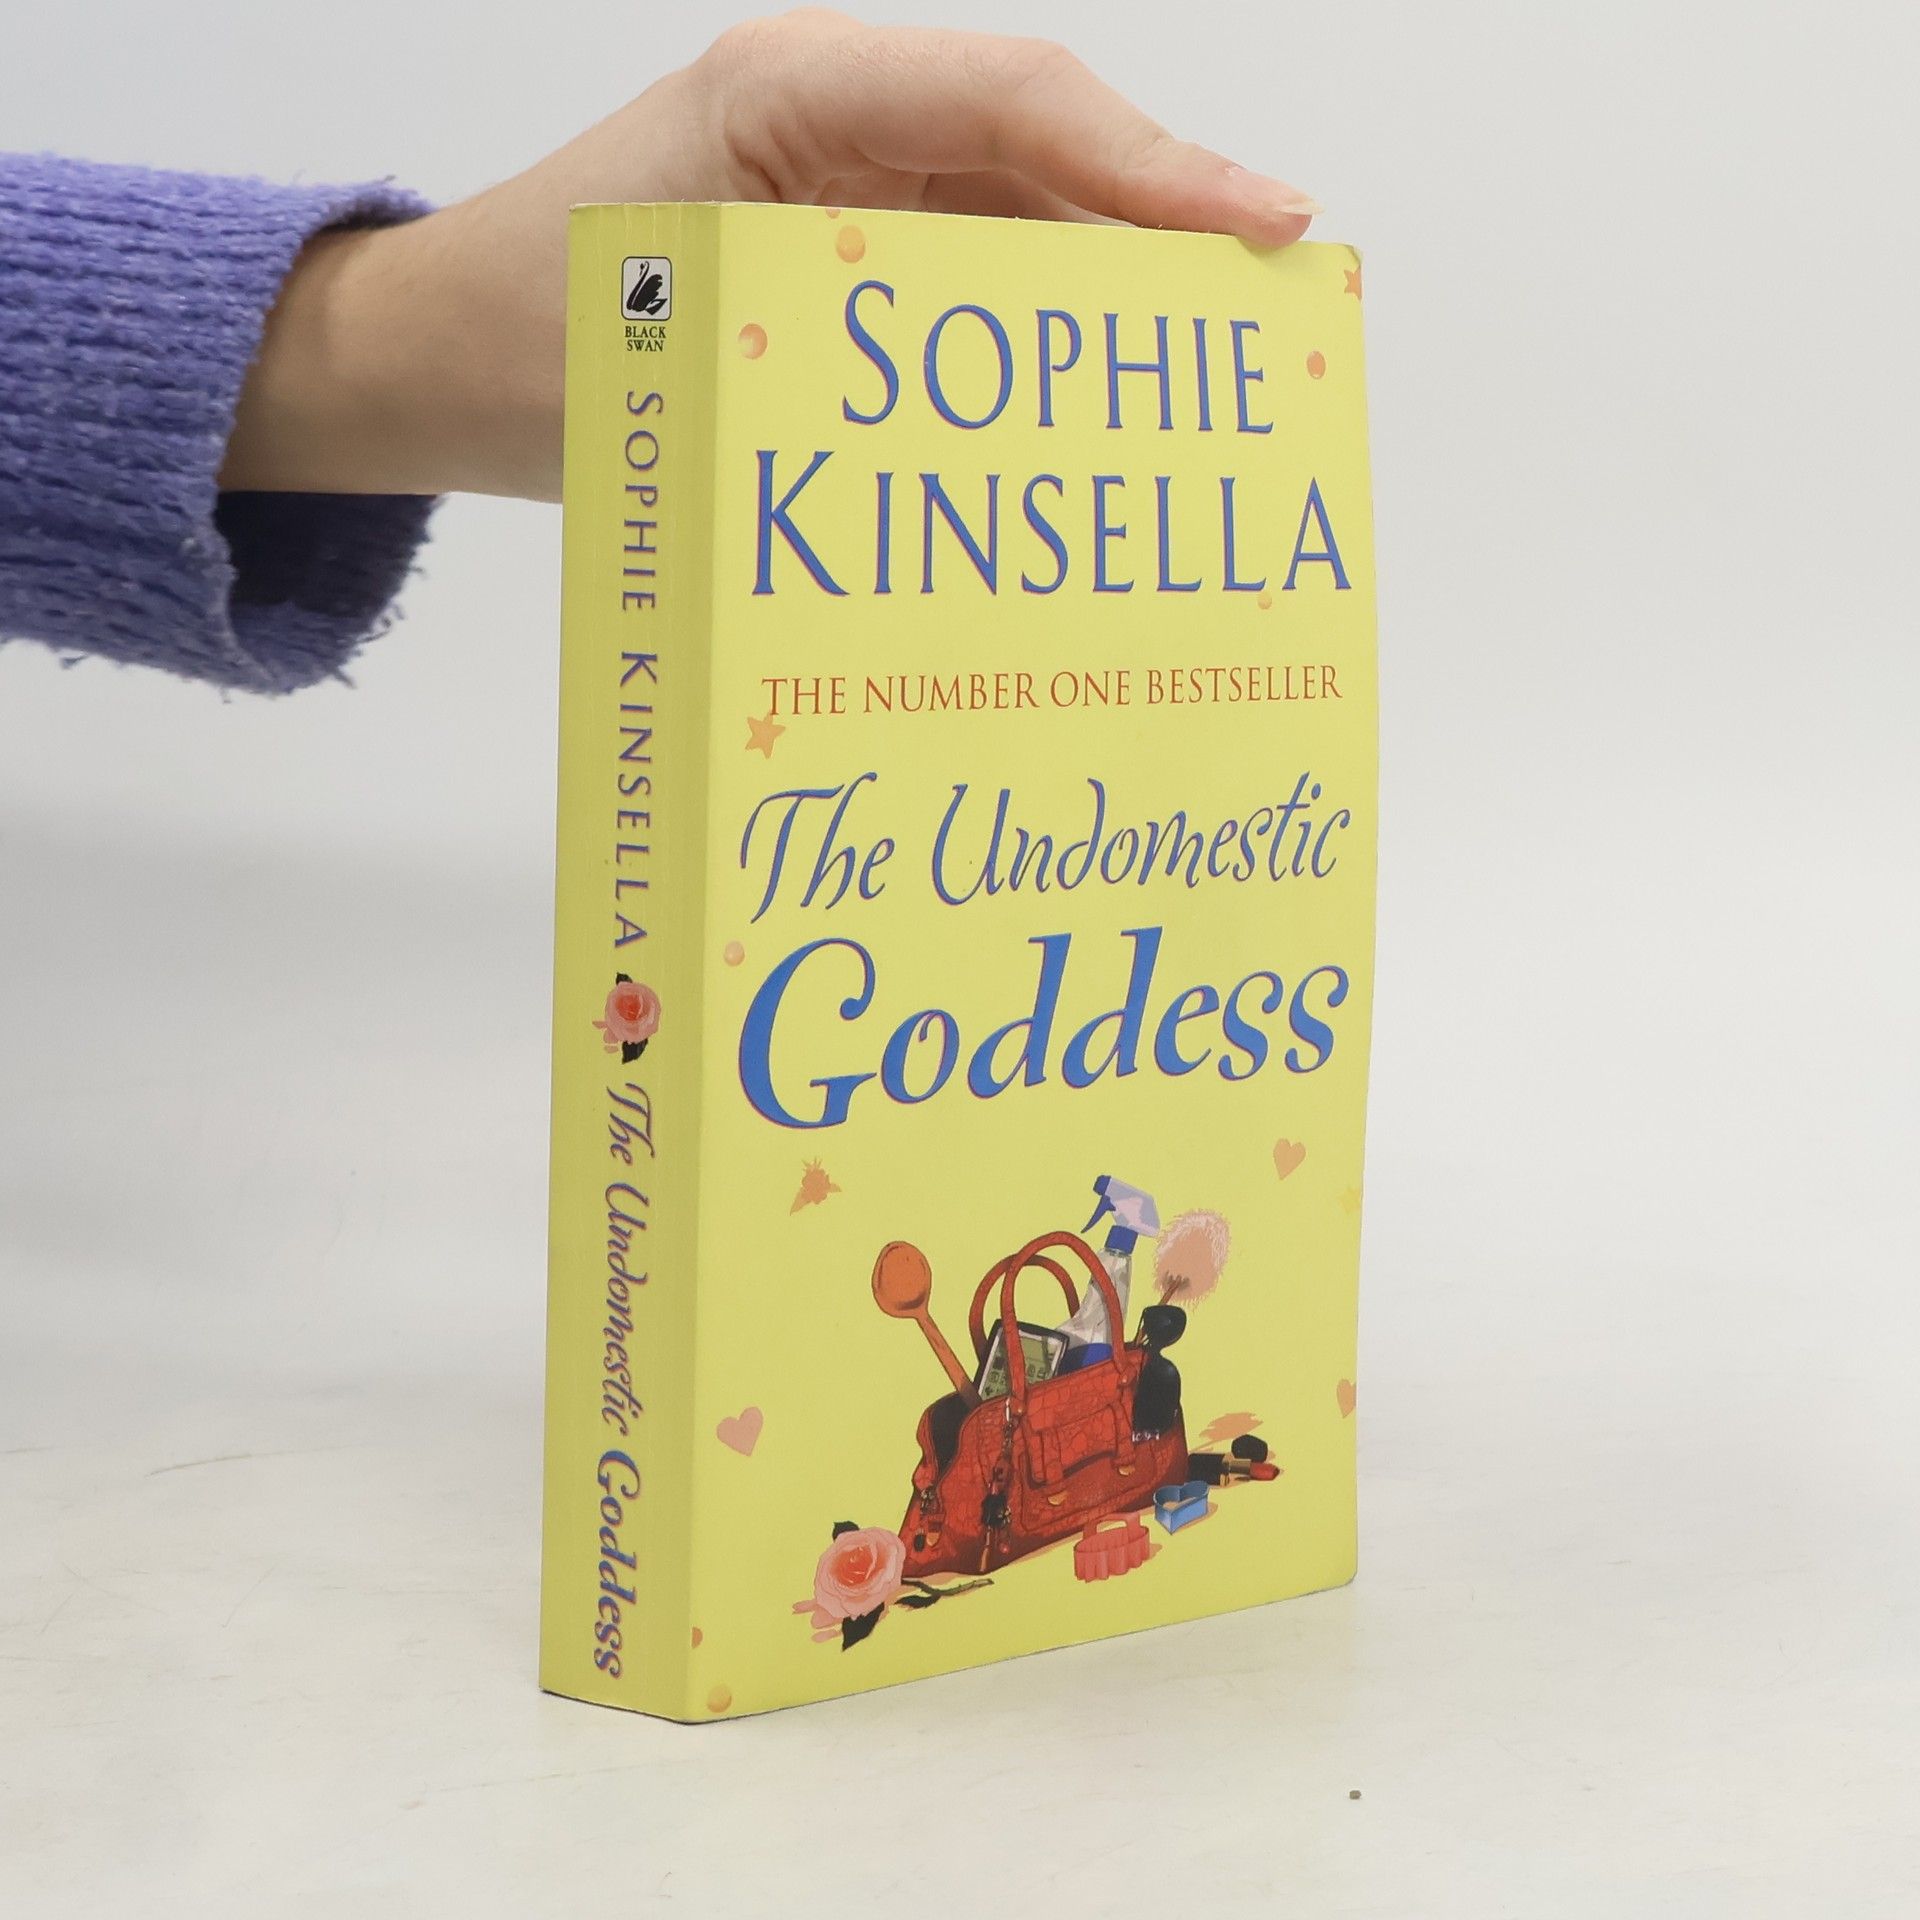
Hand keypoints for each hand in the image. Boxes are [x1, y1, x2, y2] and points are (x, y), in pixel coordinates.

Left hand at [222, 11, 1319, 501]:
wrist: (444, 366)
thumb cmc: (530, 342)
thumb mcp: (684, 347)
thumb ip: (852, 360)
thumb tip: (1028, 443)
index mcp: (795, 91)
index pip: (1016, 102)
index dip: (1157, 166)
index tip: (1267, 227)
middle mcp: (840, 123)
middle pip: (1050, 160)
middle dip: (1170, 244)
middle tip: (1277, 334)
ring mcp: (851, 188)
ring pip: (1030, 231)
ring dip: (1117, 313)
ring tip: (1214, 395)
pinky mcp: (852, 261)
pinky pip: (981, 289)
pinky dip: (1046, 353)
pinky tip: (1102, 418)